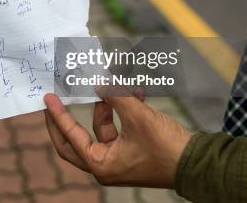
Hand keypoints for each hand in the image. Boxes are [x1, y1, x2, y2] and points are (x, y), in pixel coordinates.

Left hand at [43, 92, 191, 188]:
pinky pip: (120, 127)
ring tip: (115, 85)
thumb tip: (98, 81)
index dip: (57, 116)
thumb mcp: (138, 117)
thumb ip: (115, 97)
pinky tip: (137, 92)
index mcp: (101, 164)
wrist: (198, 163)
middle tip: (56, 99)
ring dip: (108, 105)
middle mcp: (106, 165)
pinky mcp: (131, 151)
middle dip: (67, 118)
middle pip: (75, 140)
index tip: (48, 97)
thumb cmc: (166, 147)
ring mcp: (118, 159)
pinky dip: (124, 110)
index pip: (69, 138)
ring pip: (102, 127)